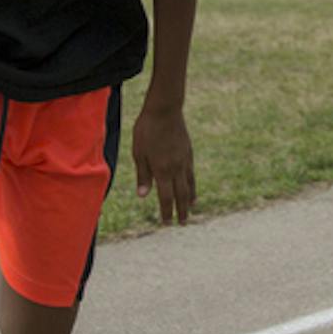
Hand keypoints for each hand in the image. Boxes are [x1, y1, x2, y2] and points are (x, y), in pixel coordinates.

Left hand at [131, 104, 195, 224]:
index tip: (166, 223)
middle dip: (181, 211)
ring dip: (189, 201)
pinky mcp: (189, 153)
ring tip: (190, 211)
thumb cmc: (147, 130)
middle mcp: (176, 169)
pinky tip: (193, 189)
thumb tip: (143, 196)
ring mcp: (184, 161)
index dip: (166, 211)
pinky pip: (192, 174)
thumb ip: (143, 175)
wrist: (165, 110)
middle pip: (180, 195)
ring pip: (189, 186)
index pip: (165, 197)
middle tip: (181, 223)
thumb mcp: (139, 153)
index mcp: (162, 170)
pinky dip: (193, 185)